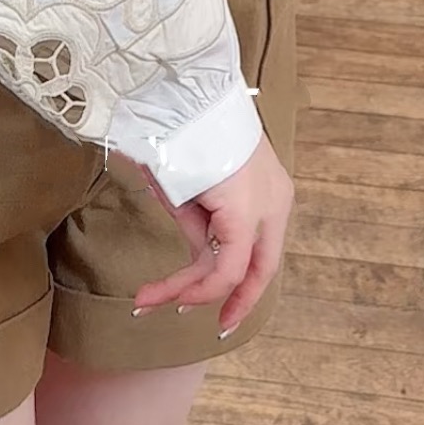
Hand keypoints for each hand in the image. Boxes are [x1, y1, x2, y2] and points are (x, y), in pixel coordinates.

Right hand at [132, 137, 293, 337]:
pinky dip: (194, 284)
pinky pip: (223, 266)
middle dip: (234, 301)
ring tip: (147, 300)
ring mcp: (264, 207)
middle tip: (216, 326)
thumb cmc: (181, 131)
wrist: (180, 98)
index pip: (264, 249)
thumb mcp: (195, 186)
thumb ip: (203, 225)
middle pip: (259, 269)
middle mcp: (275, 202)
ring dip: (185, 290)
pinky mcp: (245, 212)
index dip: (246, 284)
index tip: (224, 307)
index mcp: (270, 190)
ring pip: (230, 270)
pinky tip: (169, 293)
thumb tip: (199, 258)